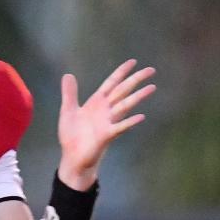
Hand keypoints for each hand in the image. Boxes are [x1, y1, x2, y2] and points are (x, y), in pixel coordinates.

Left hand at [57, 59, 154, 189]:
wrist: (72, 157)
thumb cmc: (72, 135)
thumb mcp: (68, 111)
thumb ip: (69, 93)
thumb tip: (68, 75)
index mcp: (97, 102)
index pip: (111, 83)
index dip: (121, 72)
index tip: (133, 62)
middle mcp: (105, 110)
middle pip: (123, 91)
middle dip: (136, 80)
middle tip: (151, 70)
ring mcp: (108, 122)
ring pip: (125, 106)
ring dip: (138, 97)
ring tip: (152, 88)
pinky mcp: (106, 135)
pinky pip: (120, 127)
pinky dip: (130, 122)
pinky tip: (140, 116)